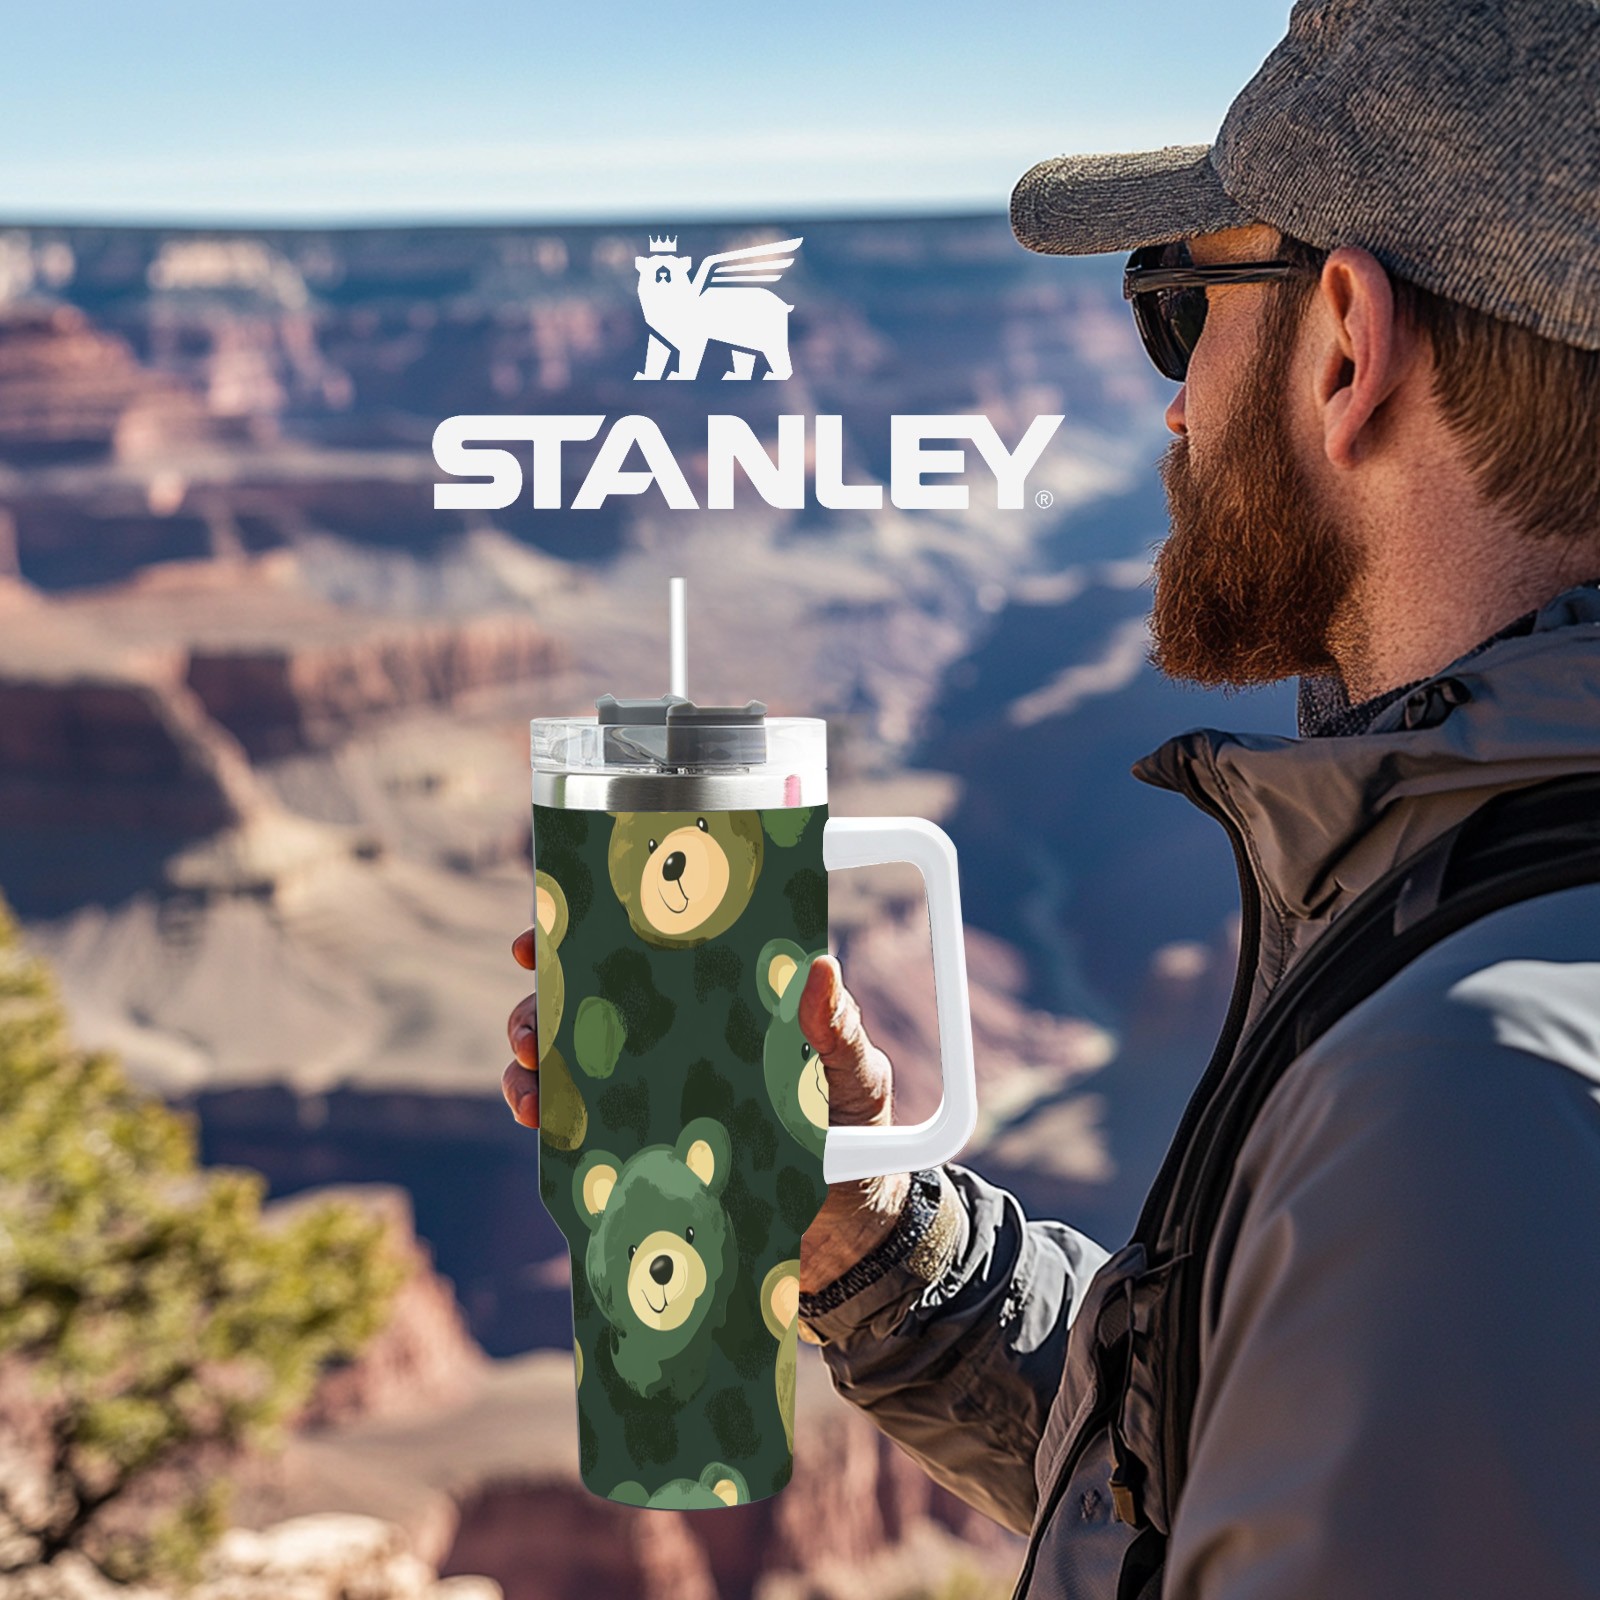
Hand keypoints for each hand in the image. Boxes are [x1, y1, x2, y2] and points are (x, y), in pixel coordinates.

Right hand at [500, 935, 910, 1294]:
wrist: (848, 1232)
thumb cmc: (857, 1132)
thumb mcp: (854, 1076)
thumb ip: (836, 1032)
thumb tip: (822, 966)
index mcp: (719, 1005)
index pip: (651, 954)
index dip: (594, 934)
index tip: (554, 930)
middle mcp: (675, 1042)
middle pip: (591, 1005)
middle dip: (543, 1003)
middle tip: (533, 1023)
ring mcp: (652, 1096)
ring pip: (569, 1064)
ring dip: (534, 1061)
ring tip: (529, 1077)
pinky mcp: (641, 1151)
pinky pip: (578, 1128)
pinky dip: (547, 1118)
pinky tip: (537, 1119)